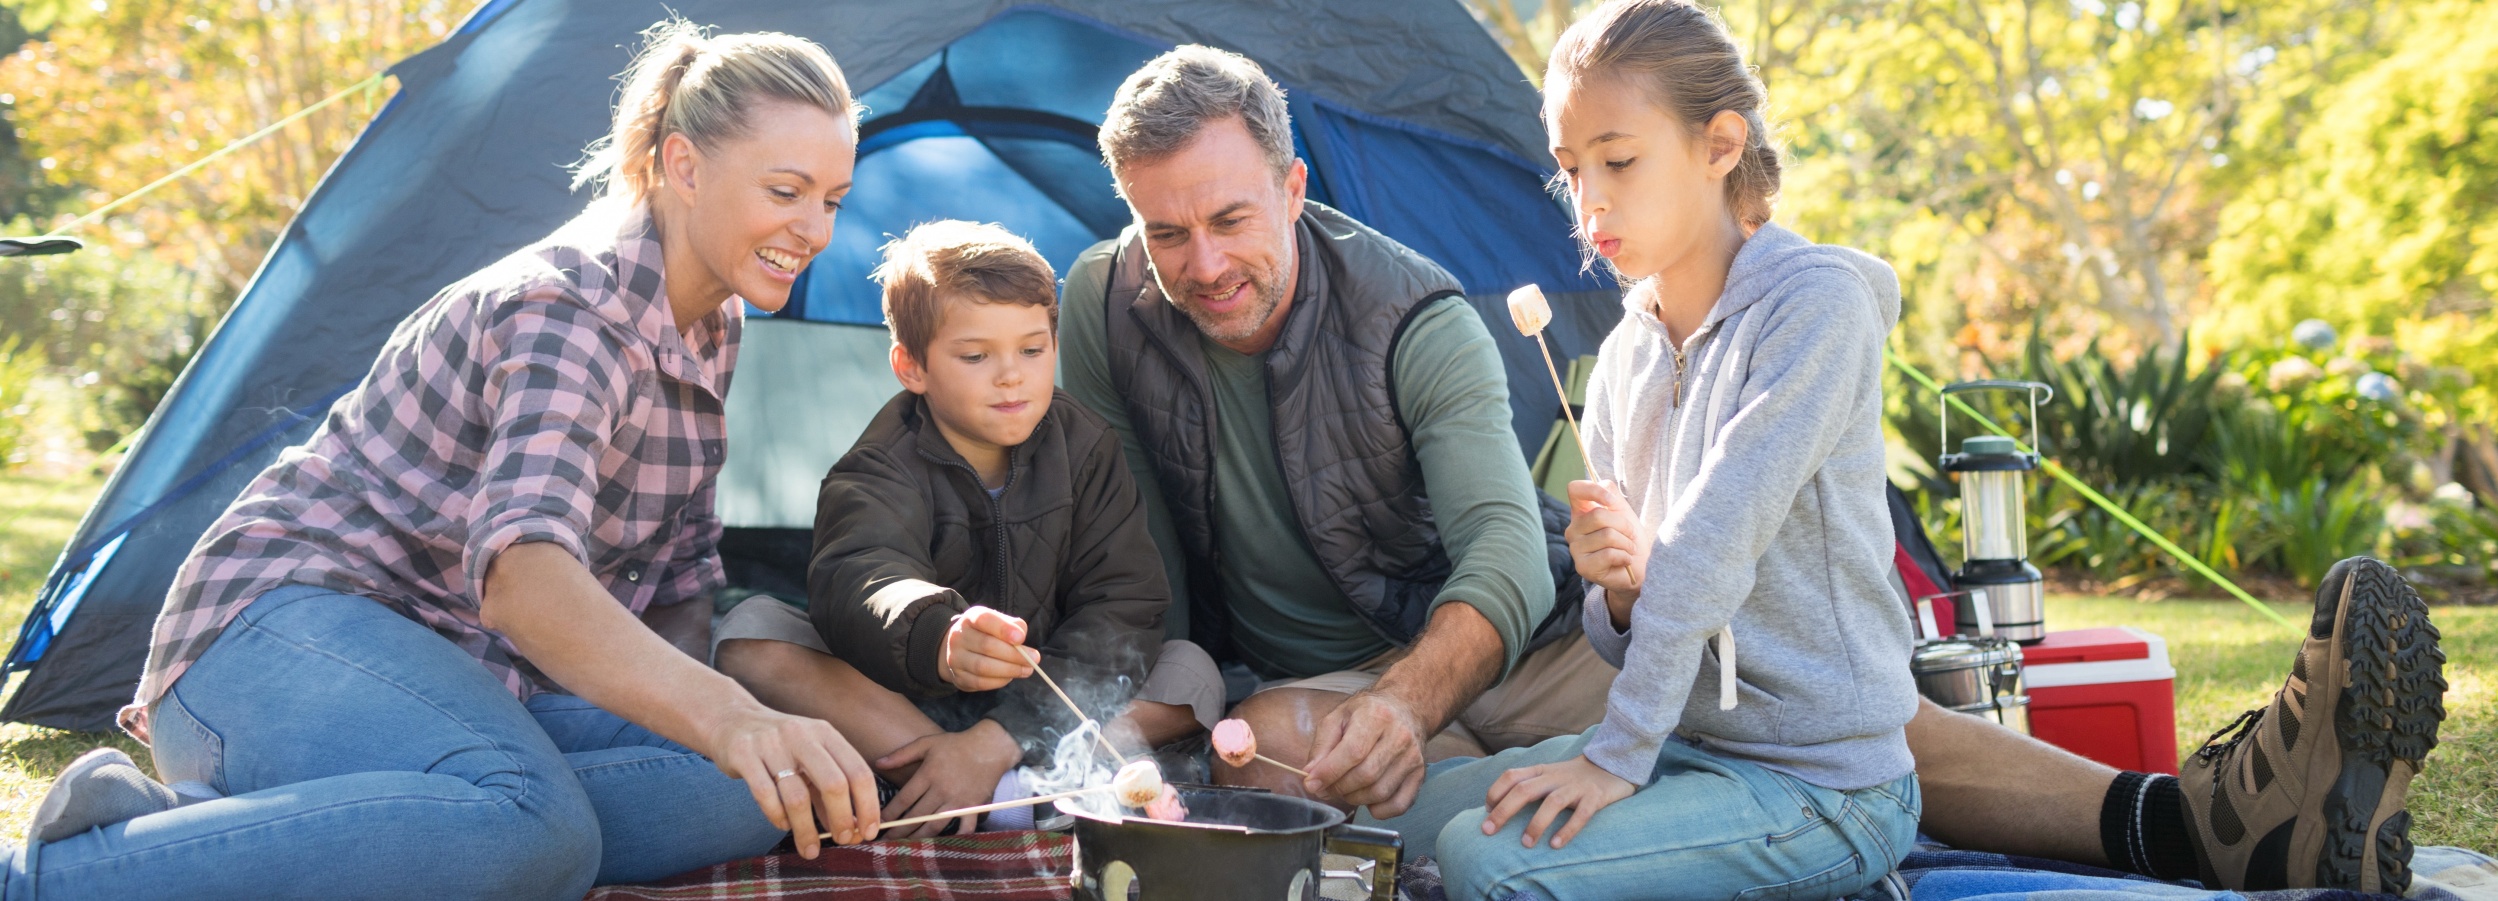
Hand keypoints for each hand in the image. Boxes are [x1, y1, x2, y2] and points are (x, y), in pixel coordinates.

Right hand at [705, 706, 880, 856]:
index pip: (858, 771)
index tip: (869, 832)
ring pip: (797, 797)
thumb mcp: (810, 758)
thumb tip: (852, 829)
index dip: (868, 805)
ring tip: (810, 848)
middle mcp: (801, 735)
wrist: (731, 720)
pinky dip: (778, 817)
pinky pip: (765, 795)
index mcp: (825, 733)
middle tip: (843, 840)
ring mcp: (771, 744)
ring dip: (807, 830)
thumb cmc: (780, 746)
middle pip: (833, 784)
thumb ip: (829, 790)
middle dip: (842, 819)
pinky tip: (783, 826)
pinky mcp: (744, 755)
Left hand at [873, 719, 1023, 837]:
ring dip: (919, 837)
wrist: (990, 747)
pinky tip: (944, 845)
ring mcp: (958, 801)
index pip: (904, 799)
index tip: (879, 822)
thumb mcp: (927, 743)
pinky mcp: (973, 807)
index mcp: (929, 774)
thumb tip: (878, 763)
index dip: (890, 813)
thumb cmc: (957, 743)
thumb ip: (902, 754)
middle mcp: (942, 790)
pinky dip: (956, 838)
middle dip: (899, 830)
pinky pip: (964, 828)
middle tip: (886, 839)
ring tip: (906, 844)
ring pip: (934, 825)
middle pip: (916, 816)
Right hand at [940, 606, 1035, 691]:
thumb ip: (1012, 626)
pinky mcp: (958, 677)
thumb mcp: (998, 623)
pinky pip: (980, 682)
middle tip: (1034, 659)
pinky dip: (999, 681)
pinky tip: (1010, 677)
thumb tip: (1021, 639)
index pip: (984, 619)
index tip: (1021, 638)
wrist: (959, 649)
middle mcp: (958, 637)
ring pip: (983, 667)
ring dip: (1010, 670)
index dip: (1003, 629)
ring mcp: (955, 658)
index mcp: (970, 619)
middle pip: (987, 646)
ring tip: (1026, 670)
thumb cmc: (986, 634)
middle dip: (1014, 655)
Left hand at [1302, 689, 1429, 817]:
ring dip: (1355, 799)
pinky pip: (1398, 805)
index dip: (1329, 772)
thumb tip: (1311, 775)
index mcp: (1377, 716)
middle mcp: (1399, 737)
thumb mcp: (1338, 718)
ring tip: (1345, 789)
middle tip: (1326, 787)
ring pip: (1380, 793)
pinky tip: (1367, 798)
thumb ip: (1322, 746)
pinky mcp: (1420, 775)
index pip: (1353, 752)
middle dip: (1339, 788)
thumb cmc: (1368, 713)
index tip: (1312, 783)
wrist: (1405, 709)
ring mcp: (1413, 758)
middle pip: (1366, 775)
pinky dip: (1378, 810)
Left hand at [1480, 753, 1635, 849]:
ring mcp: (1576, 787)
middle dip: (1503, 810)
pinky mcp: (1595, 797)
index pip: (1511, 776)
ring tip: (1526, 844)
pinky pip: (1581, 814)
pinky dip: (1567, 829)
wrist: (1613, 765)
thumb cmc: (1573, 778)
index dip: (1495, 792)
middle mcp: (1555, 777)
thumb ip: (1528, 786)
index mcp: (1541, 771)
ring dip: (1536, 824)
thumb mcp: (1548, 775)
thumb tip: (1498, 810)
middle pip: (1524, 790)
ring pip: (1552, 802)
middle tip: (1488, 831)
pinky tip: (1556, 844)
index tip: (1486, 811)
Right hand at [1564, 479, 1645, 593]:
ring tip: (1628, 550)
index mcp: (1581, 512)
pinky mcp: (1583, 567)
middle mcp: (1573, 529)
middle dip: (1623, 525)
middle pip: (1598, 515)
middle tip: (1630, 536)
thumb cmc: (1629, 538)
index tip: (1612, 502)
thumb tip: (1603, 486)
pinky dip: (1624, 557)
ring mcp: (1575, 549)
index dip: (1594, 490)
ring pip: (1607, 535)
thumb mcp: (1623, 511)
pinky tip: (1624, 561)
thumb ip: (1611, 494)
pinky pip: (1608, 554)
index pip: (1574, 489)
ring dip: (1626, 543)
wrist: (1639, 567)